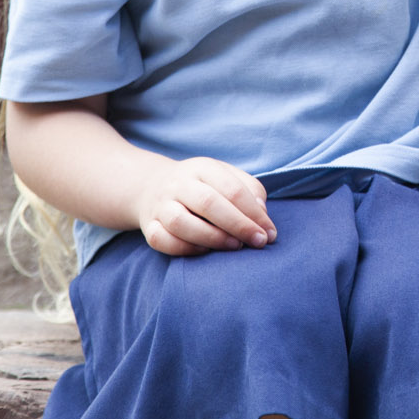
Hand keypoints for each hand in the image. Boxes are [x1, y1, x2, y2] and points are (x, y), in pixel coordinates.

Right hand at [136, 156, 279, 256]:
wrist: (152, 186)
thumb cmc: (202, 186)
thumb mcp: (226, 177)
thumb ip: (250, 190)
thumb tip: (262, 214)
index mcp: (202, 168)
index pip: (231, 188)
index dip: (254, 212)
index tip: (269, 232)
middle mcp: (178, 184)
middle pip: (208, 202)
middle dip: (238, 225)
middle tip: (258, 242)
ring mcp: (160, 205)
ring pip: (180, 222)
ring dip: (212, 237)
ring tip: (234, 246)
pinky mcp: (148, 226)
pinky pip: (161, 240)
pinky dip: (184, 248)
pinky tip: (204, 250)